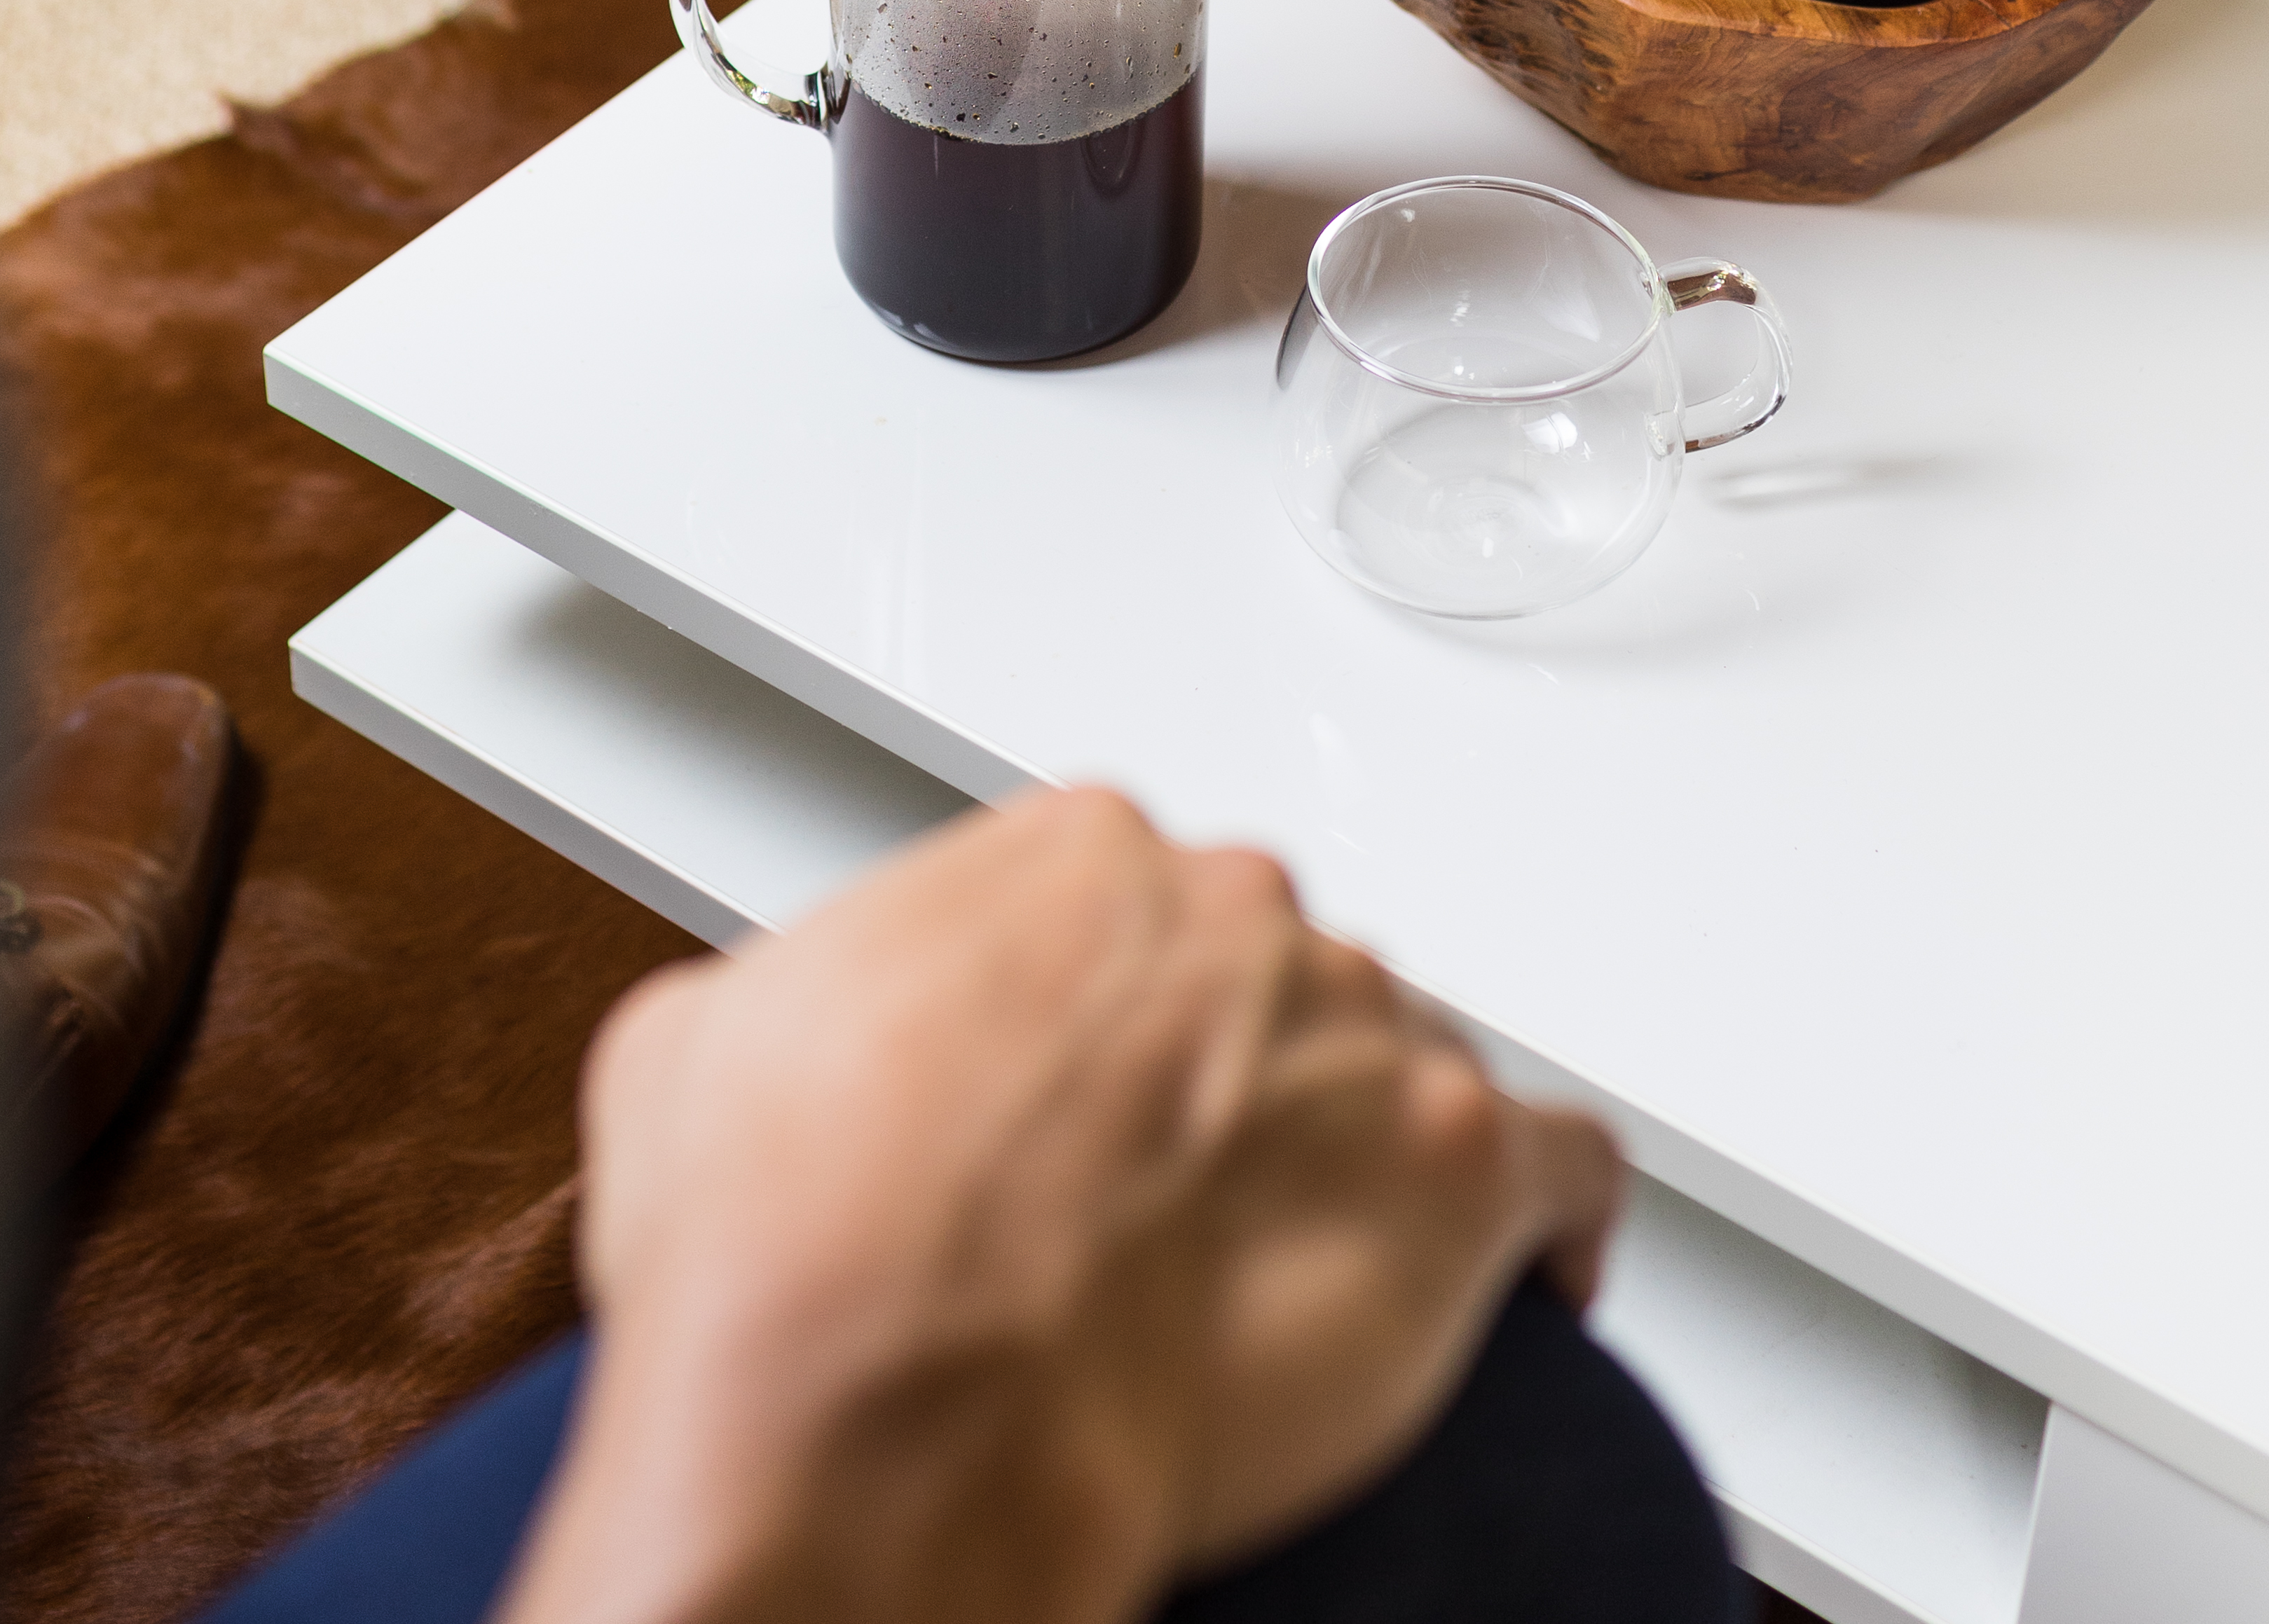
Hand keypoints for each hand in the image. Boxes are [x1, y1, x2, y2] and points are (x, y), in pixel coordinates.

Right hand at [501, 789, 1620, 1623]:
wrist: (883, 1412)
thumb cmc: (795, 1252)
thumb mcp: (705, 1045)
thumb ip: (809, 989)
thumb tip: (801, 1033)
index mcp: (1073, 857)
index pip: (1144, 907)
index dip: (1119, 1021)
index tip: (1102, 1104)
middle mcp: (1231, 912)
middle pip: (1280, 979)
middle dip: (1242, 1082)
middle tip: (1177, 1211)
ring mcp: (1354, 1030)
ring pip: (1406, 1064)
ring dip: (1370, 1151)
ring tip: (1308, 1272)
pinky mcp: (1452, 1172)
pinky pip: (1563, 1165)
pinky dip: (1556, 1218)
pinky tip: (1538, 1272)